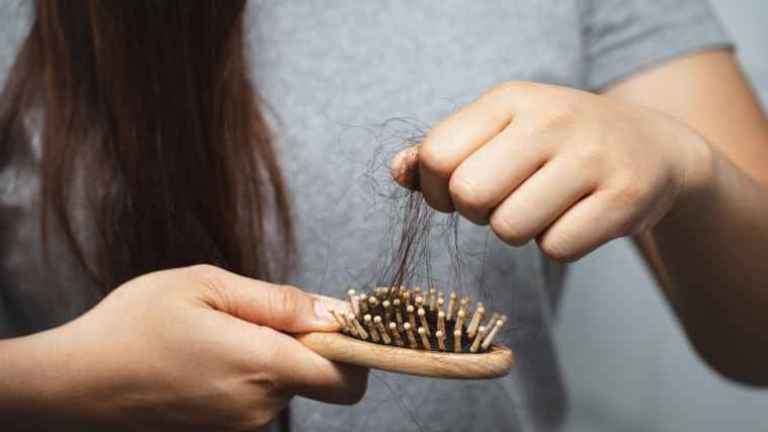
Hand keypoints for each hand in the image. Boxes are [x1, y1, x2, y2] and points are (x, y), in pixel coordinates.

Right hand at [12, 265, 365, 430]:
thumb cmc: (135, 324)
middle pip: (320, 376)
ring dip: (274, 356)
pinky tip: (211, 355)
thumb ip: (279, 301)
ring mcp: (240, 425)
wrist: (75, 381)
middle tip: (261, 315)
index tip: (340, 319)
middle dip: (308, 344)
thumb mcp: (207, 286)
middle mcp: (258, 406)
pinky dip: (252, 372)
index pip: (347, 375)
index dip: (356, 346)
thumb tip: (334, 311)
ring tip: (221, 332)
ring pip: (287, 384)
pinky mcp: (224, 431)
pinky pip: (260, 396)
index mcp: (261, 366)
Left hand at [392, 81, 712, 260]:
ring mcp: (592, 157)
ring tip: (543, 206)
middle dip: (477, 212)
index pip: (437, 155)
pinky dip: (558, 244)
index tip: (458, 191)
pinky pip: (556, 249)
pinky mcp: (624, 197)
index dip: (436, 188)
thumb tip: (398, 171)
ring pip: (510, 229)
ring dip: (518, 231)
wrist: (651, 147)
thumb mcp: (501, 130)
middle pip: (469, 195)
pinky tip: (576, 216)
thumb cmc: (556, 144)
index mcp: (510, 99)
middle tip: (504, 200)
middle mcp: (551, 119)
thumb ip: (443, 150)